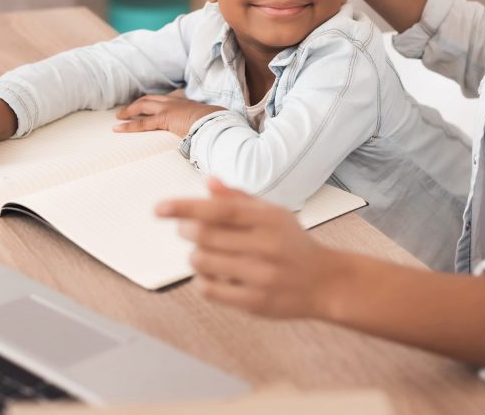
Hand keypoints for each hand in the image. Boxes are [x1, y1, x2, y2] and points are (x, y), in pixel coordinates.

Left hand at [114, 95, 225, 136]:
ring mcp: (167, 108)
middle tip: (124, 111)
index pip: (161, 100)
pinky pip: (142, 122)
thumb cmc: (213, 123)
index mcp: (182, 102)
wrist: (215, 121)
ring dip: (129, 111)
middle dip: (135, 104)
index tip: (142, 106)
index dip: (150, 102)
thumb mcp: (204, 121)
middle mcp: (173, 102)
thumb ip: (198, 124)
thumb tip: (201, 133)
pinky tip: (118, 129)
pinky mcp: (164, 118)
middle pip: (148, 99)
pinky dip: (129, 126)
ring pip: (142, 106)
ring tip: (119, 117)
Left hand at [156, 177, 345, 318]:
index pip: (219, 209)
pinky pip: (210, 290)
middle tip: (187, 229)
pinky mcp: (256, 302)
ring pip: (203, 262)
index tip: (159, 208)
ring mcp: (262, 276)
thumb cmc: (292, 243)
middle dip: (186, 230)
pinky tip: (215, 274)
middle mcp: (267, 246)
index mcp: (270, 218)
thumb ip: (239, 199)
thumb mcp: (273, 214)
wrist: (325, 282)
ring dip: (195, 255)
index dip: (185, 207)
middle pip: (204, 235)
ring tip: (206, 252)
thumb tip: (208, 183)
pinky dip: (203, 280)